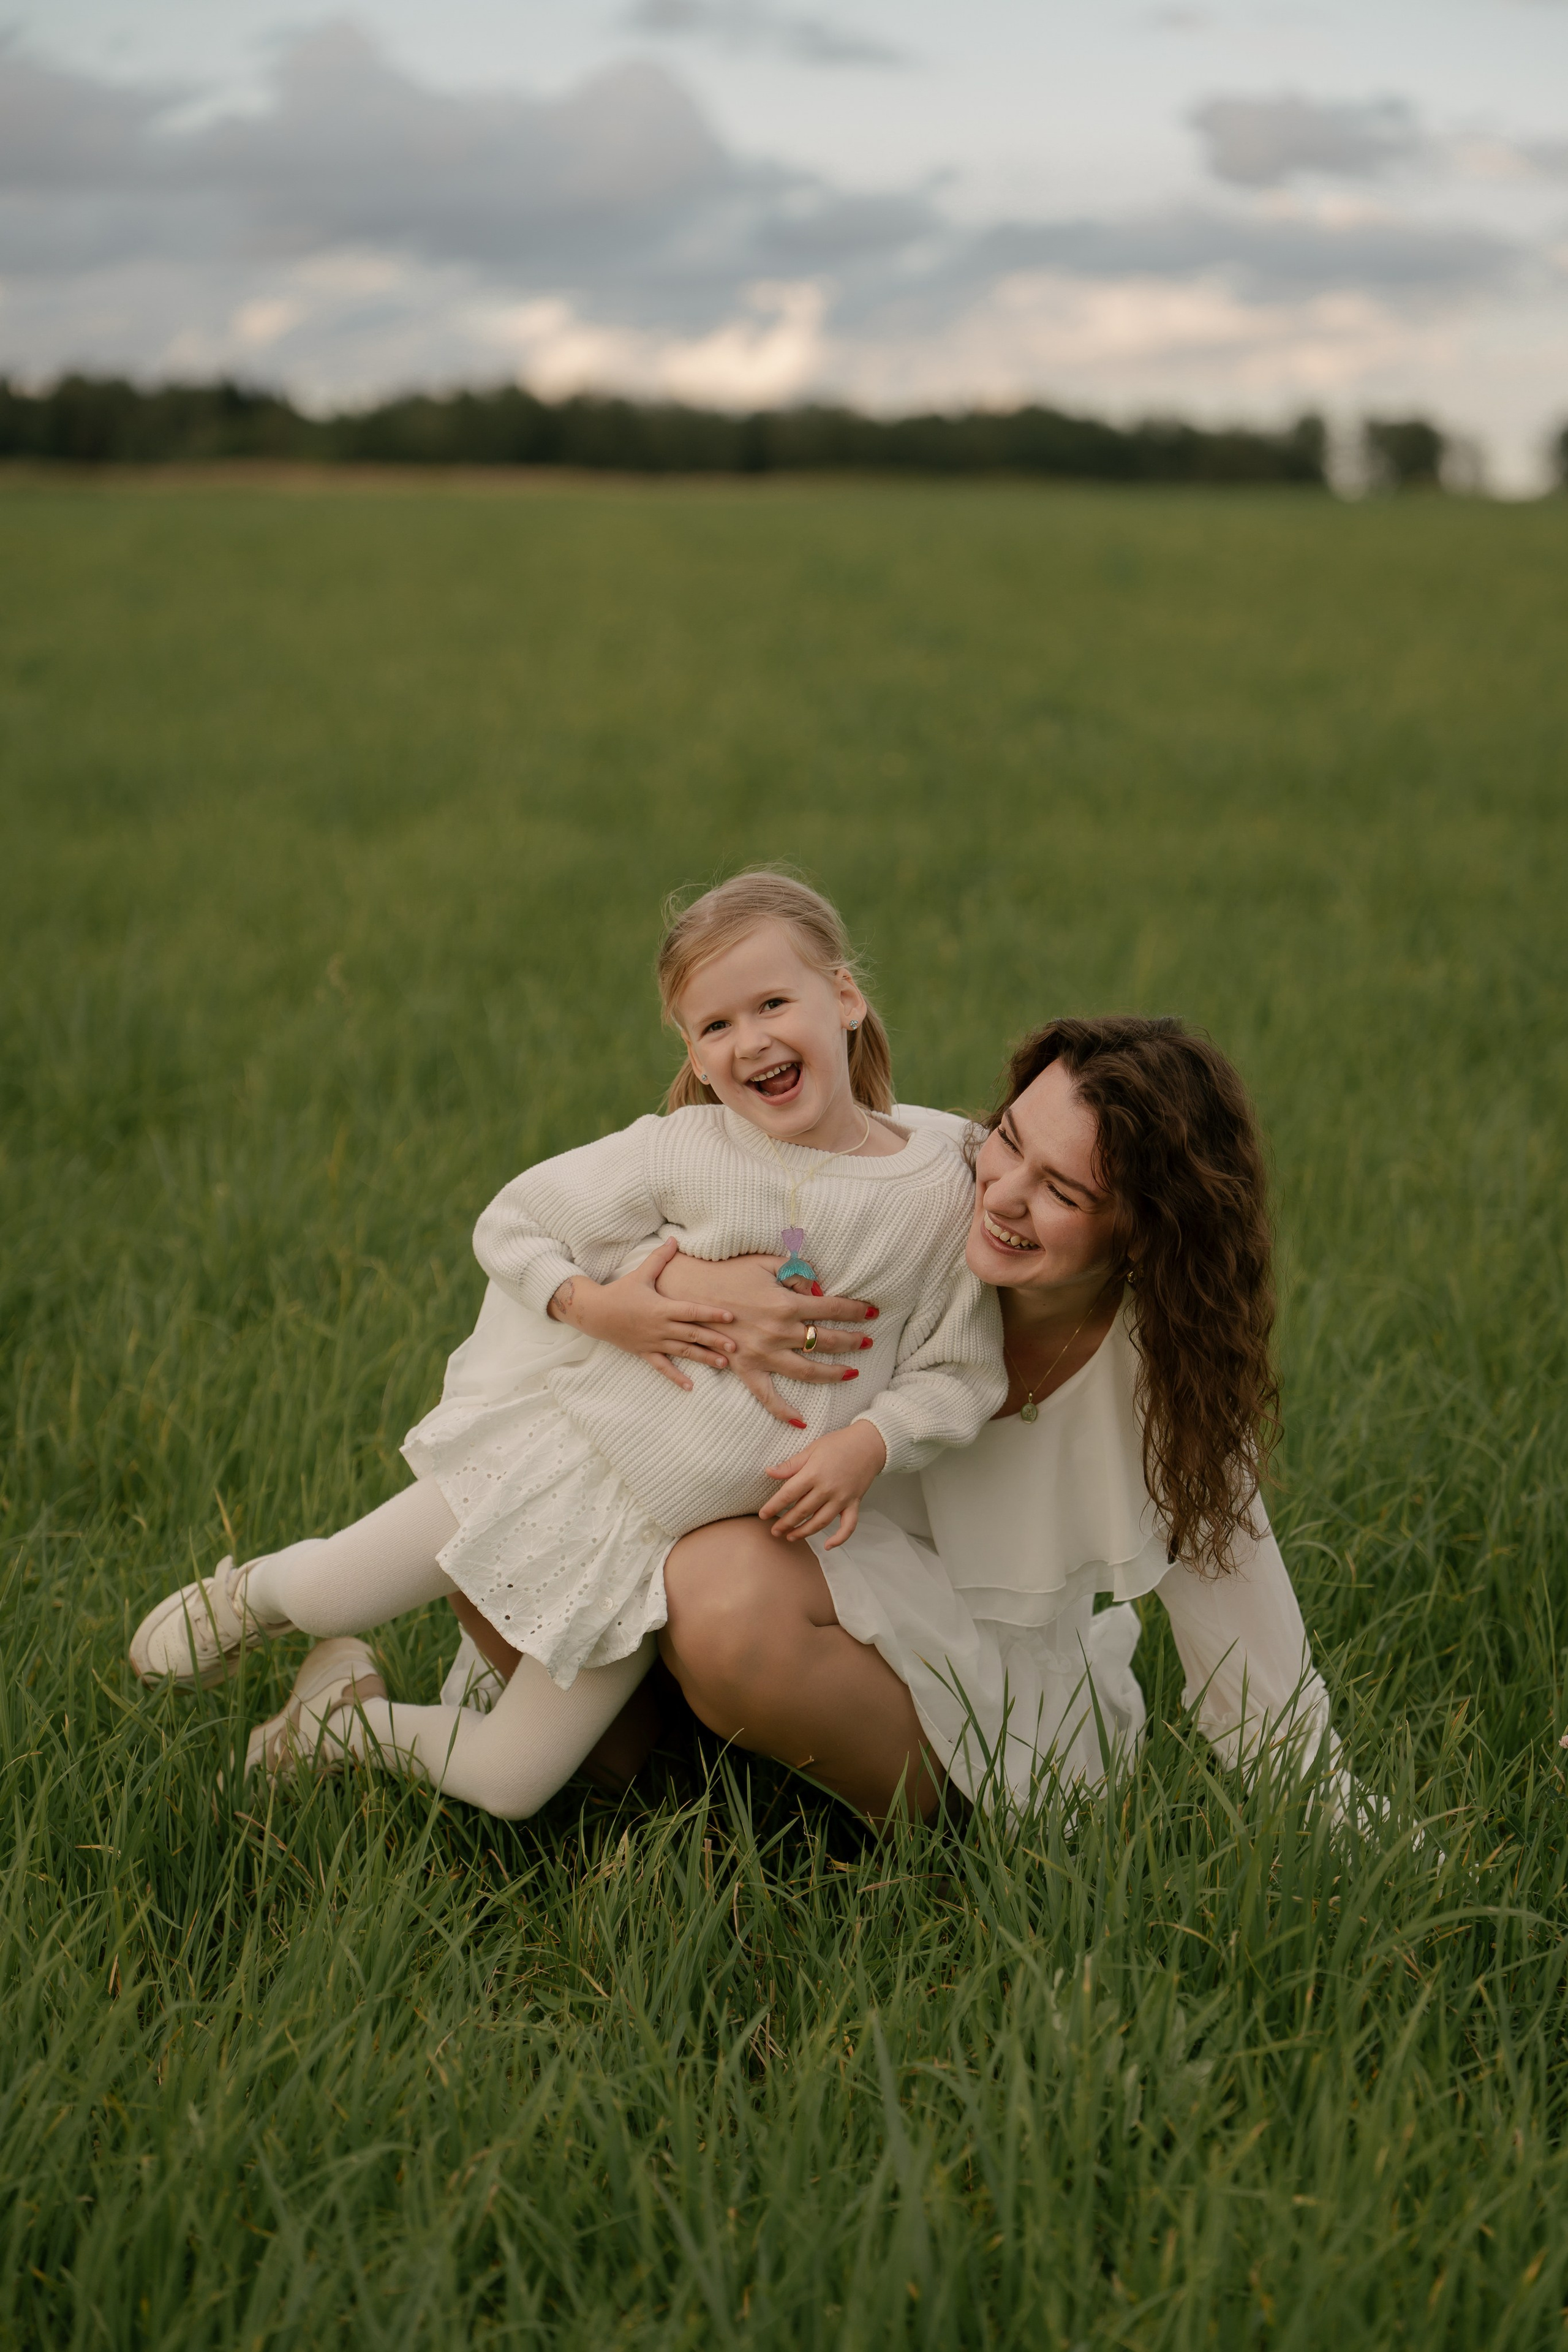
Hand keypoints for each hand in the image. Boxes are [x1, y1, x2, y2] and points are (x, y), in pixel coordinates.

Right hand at [548, 1239, 737, 1390]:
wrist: (595, 1313)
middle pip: (692, 1334)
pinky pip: (663, 1367)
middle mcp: (660, 1327)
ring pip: (683, 1352)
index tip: (730, 1317)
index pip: (691, 1311)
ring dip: (704, 1358)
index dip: (711, 1313)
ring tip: (724, 1364)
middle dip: (714, 1340)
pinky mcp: (645, 1352)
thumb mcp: (640, 1273)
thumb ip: (660, 1258)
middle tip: (736, 1346)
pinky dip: (676, 1377)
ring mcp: (653, 1342)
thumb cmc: (620, 1291)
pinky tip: (690, 1387)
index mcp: (662, 1307)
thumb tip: (674, 1239)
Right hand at [655, 1250, 878, 1428]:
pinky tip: (801, 1421)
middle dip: (851, 1341)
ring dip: (833, 1373)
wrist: (687, 1292)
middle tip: (867, 1341)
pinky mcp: (744, 1369)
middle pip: (826, 1341)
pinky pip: (766, 1396)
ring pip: (808, 1370)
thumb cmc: (726, 1273)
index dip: (856, 1310)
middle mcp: (779, 1332)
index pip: (833, 1308)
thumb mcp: (765, 1263)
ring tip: (851, 1373)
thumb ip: (796, 1272)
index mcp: (786, 1303)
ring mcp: (762, 1354)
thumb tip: (818, 1285)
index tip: (871, 1312)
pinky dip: (783, 1412)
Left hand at [758, 1420, 887, 1549]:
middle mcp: (827, 1489)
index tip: (763, 1515)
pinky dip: (839, 1538)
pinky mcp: (854, 1503)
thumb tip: (769, 1472)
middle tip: (774, 1531)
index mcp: (814, 1474)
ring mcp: (842, 1498)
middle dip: (785, 1523)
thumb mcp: (811, 1449)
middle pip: (802, 1511)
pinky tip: (828, 1545)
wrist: (869, 1444)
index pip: (788, 1494)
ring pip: (820, 1522)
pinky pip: (848, 1525)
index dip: (773, 1506)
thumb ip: (791, 1465)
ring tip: (791, 1536)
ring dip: (804, 1532)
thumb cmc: (839, 1444)